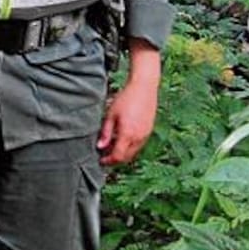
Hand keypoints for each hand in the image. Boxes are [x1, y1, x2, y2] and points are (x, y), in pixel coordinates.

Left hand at [97, 41, 160, 164]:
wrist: (144, 88)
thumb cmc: (125, 99)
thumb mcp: (110, 115)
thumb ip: (105, 133)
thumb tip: (100, 147)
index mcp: (127, 134)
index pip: (118, 156)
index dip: (108, 161)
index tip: (101, 160)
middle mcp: (138, 138)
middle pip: (126, 157)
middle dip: (115, 160)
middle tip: (104, 157)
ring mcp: (145, 135)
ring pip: (133, 152)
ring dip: (122, 153)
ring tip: (111, 148)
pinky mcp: (148, 131)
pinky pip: (138, 145)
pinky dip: (129, 147)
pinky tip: (121, 140)